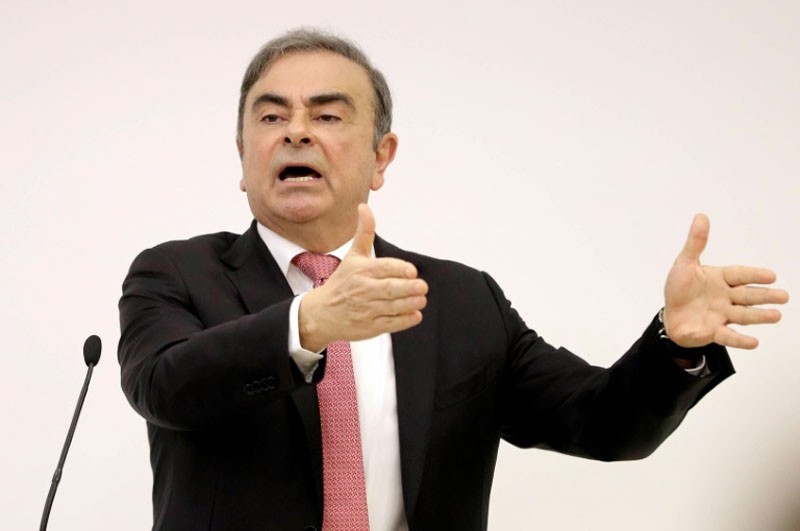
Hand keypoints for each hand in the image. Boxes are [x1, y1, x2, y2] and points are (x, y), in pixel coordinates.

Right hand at [297, 204, 428, 351]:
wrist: (321, 313)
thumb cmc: (341, 283)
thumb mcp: (353, 256)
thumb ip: (364, 232)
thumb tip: (364, 207)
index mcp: (361, 271)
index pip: (383, 268)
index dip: (399, 269)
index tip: (412, 271)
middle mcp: (363, 290)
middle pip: (390, 288)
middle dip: (408, 288)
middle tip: (422, 286)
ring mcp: (367, 310)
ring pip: (392, 306)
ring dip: (409, 303)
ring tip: (421, 300)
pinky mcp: (370, 327)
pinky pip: (390, 324)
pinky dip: (403, 321)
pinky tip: (414, 315)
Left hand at [663, 214, 788, 348]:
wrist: (670, 317)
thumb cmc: (679, 289)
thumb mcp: (684, 264)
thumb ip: (695, 243)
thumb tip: (701, 216)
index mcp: (719, 278)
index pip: (739, 275)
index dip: (754, 275)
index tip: (771, 276)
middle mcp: (725, 297)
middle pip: (747, 295)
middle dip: (764, 296)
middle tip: (784, 296)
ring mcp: (721, 315)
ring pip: (743, 315)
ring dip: (759, 316)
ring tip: (777, 315)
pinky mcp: (714, 332)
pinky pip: (728, 336)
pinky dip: (740, 340)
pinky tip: (754, 342)